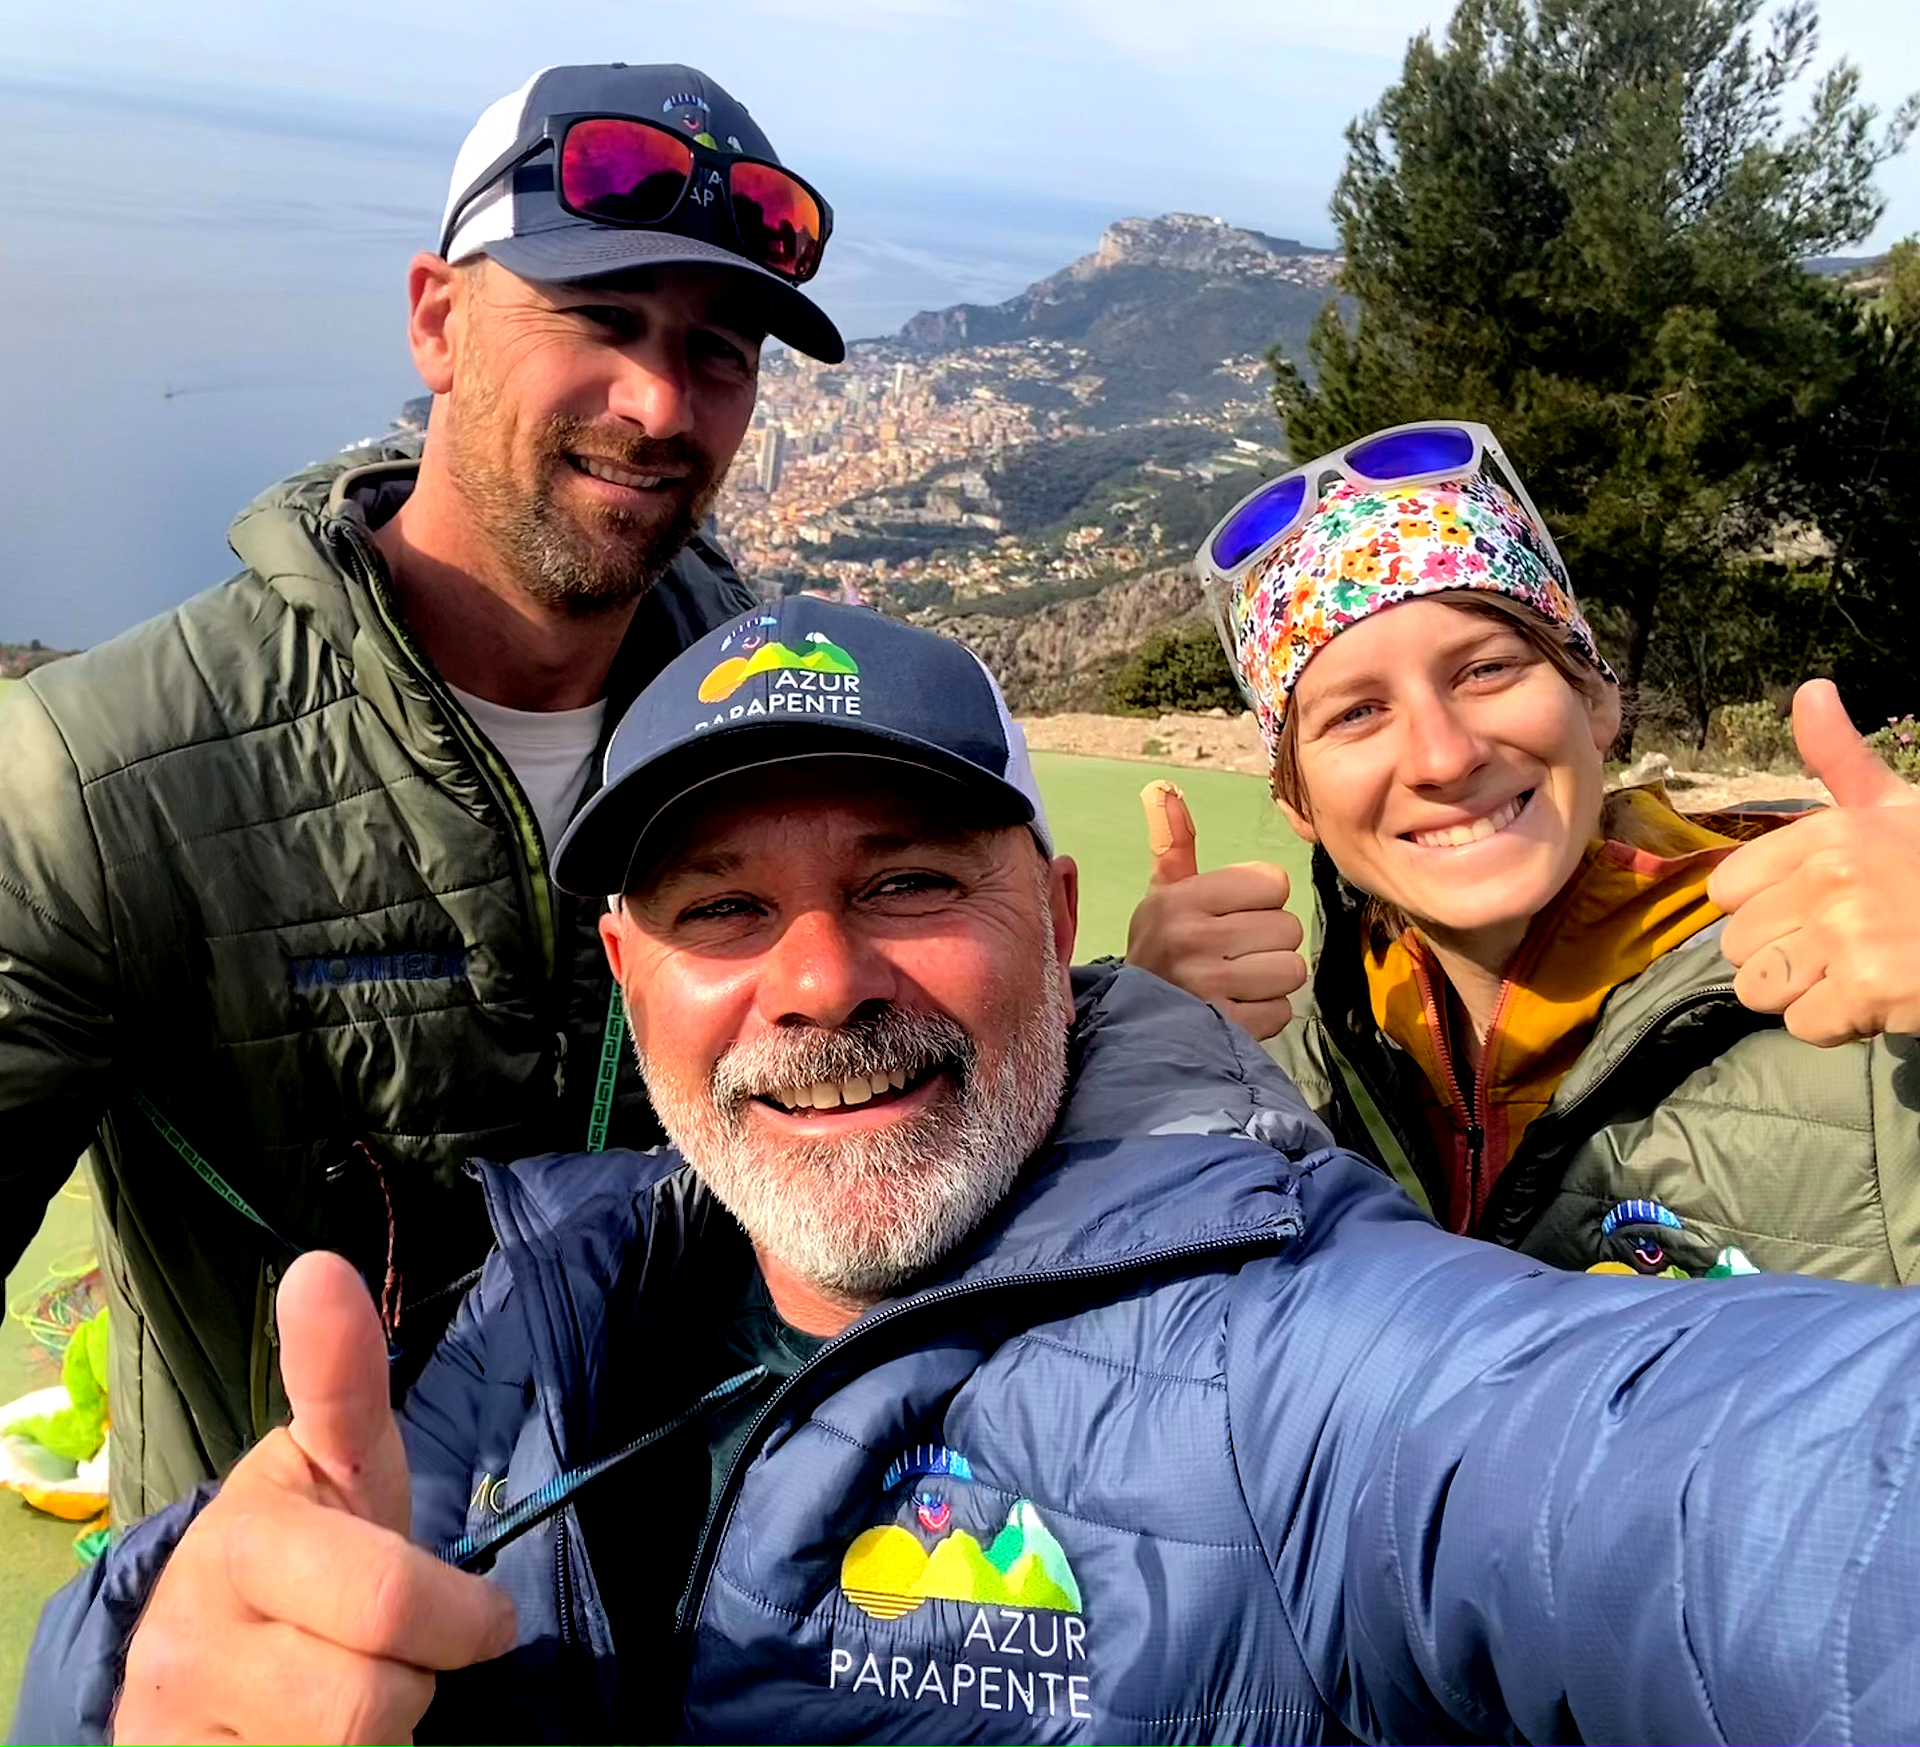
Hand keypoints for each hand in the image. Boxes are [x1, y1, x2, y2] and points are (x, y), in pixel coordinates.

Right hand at [114, 1253, 515, 1744]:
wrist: (187, 1652)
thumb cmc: (299, 1544)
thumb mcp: (335, 1461)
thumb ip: (342, 1378)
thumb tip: (319, 1264)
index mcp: (243, 1542)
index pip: (383, 1598)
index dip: (458, 1620)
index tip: (491, 1620)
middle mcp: (191, 1644)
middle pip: (379, 1700)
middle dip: (421, 1673)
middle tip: (412, 1645)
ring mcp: (176, 1731)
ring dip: (386, 1730)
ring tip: (355, 1687)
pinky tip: (314, 1738)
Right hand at [1125, 779, 1305, 1040]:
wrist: (1130, 1022)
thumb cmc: (1159, 949)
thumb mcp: (1164, 896)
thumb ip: (1175, 845)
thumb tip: (1165, 789)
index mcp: (1181, 898)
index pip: (1273, 883)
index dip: (1261, 900)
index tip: (1234, 916)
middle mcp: (1193, 938)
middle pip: (1288, 928)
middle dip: (1269, 943)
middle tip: (1238, 954)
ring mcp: (1208, 987)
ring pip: (1291, 971)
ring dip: (1272, 980)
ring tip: (1241, 982)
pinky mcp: (1224, 1027)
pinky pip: (1282, 1012)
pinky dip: (1266, 1014)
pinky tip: (1238, 1009)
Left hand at [1710, 680, 1919, 1045]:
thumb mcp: (1897, 807)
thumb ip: (1841, 759)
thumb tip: (1811, 690)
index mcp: (1827, 832)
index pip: (1727, 892)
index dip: (1763, 911)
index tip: (1812, 910)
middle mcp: (1829, 877)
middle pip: (1737, 947)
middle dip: (1784, 958)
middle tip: (1846, 948)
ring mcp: (1847, 933)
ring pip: (1759, 988)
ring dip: (1804, 995)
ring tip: (1858, 971)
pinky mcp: (1867, 989)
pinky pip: (1801, 1025)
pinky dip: (1837, 1026)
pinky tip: (1878, 1000)